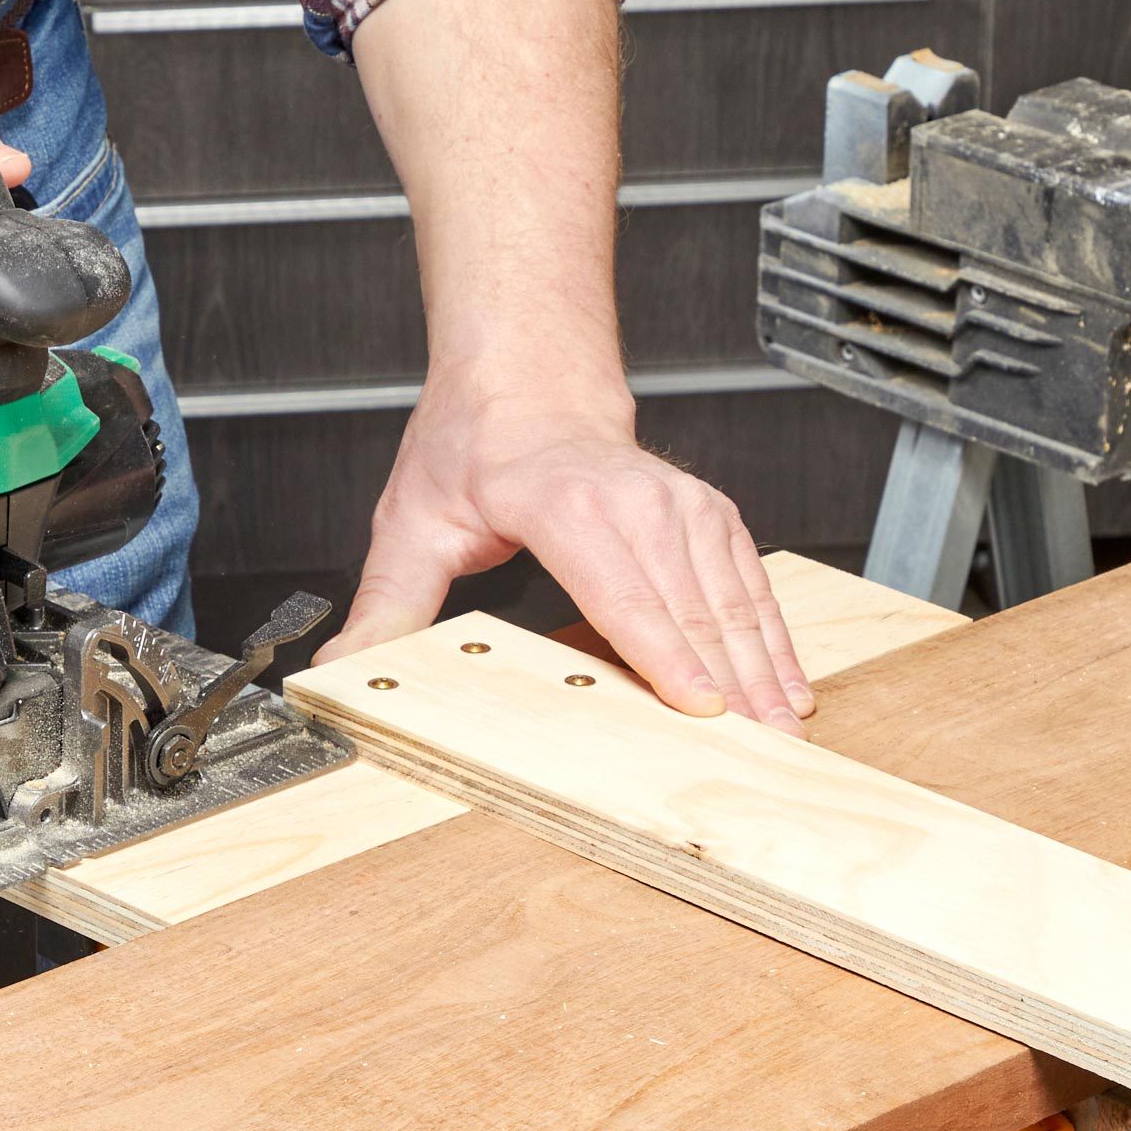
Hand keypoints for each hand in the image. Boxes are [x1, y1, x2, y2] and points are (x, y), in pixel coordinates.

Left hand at [317, 363, 816, 733]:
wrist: (529, 380)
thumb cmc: (473, 447)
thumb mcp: (412, 521)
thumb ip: (386, 606)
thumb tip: (341, 668)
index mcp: (562, 503)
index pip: (622, 592)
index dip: (665, 653)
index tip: (700, 705)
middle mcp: (634, 500)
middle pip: (690, 606)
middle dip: (732, 683)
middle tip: (761, 750)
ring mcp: (679, 504)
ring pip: (731, 598)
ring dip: (764, 668)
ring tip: (787, 732)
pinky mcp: (707, 513)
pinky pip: (749, 582)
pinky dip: (773, 636)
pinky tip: (788, 683)